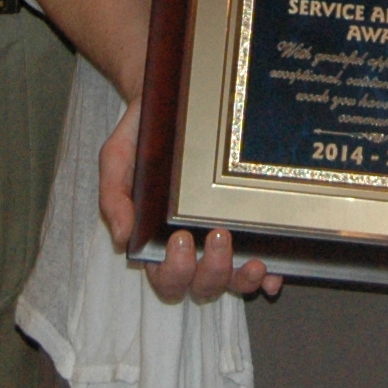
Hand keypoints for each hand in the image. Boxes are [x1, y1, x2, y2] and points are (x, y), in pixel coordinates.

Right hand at [99, 104, 277, 302]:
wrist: (167, 102)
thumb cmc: (139, 136)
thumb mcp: (117, 159)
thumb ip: (113, 197)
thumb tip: (122, 237)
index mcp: (155, 240)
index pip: (164, 276)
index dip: (174, 271)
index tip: (180, 239)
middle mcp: (191, 248)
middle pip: (201, 285)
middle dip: (211, 272)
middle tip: (218, 236)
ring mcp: (221, 242)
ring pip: (231, 281)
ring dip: (242, 281)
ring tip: (253, 262)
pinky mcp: (246, 227)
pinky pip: (259, 266)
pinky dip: (267, 279)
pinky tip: (274, 275)